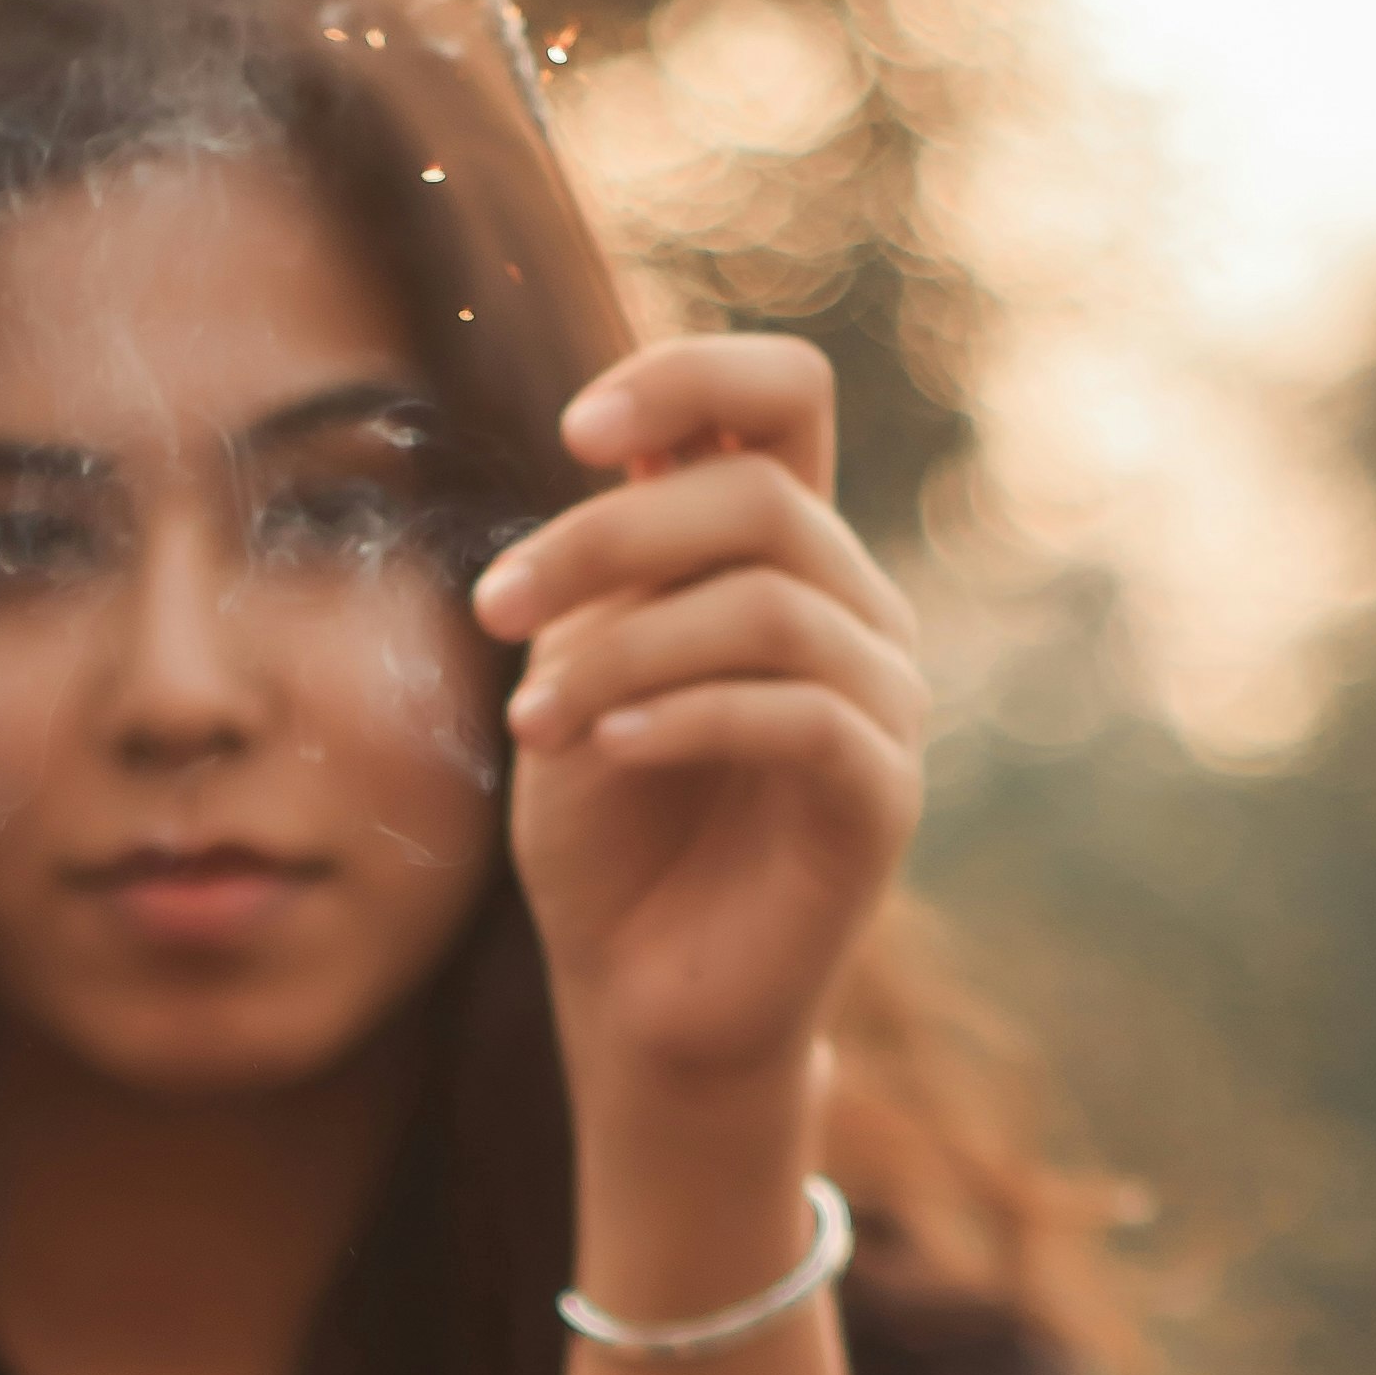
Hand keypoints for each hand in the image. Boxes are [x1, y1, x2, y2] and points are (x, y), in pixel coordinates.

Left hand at [472, 334, 922, 1118]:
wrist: (640, 998)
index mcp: (780, 553)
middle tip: (493, 611)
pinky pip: (802, 713)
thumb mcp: (577, 673)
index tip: (574, 434)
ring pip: (770, 602)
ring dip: (624, 650)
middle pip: (758, 492)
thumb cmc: (606, 835)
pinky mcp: (881, 796)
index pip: (785, 395)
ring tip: (531, 724)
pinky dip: (688, 717)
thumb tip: (625, 460)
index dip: (693, 376)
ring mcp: (881, 699)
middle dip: (603, 539)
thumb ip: (610, 571)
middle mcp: (850, 607)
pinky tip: (608, 750)